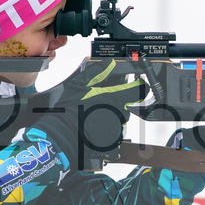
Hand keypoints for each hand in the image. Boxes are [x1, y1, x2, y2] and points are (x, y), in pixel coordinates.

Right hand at [32, 59, 147, 168]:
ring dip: (112, 116)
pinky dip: (108, 130)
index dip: (137, 86)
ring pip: (121, 119)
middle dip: (117, 102)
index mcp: (115, 98)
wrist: (64, 136)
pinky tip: (94, 127)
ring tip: (94, 116)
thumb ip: (96, 72)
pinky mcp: (114, 141)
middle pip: (127, 104)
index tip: (134, 84)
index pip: (140, 90)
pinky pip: (115, 133)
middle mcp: (120, 114)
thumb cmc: (69, 111)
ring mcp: (118, 128)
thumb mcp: (79, 85)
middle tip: (100, 102)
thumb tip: (109, 63)